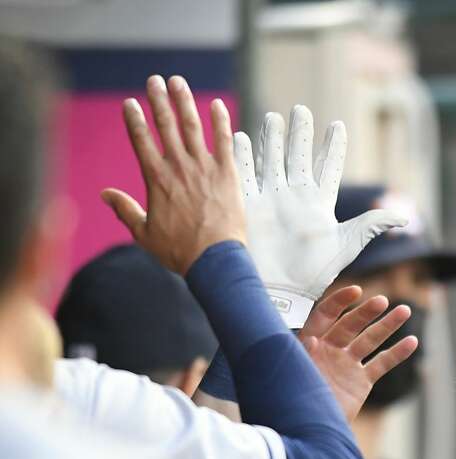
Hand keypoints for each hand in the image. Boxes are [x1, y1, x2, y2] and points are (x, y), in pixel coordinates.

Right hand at [101, 75, 243, 273]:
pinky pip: (224, 141)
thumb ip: (125, 210)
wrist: (214, 260)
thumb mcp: (144, 233)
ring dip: (184, 102)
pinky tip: (217, 105)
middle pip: (166, 125)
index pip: (141, 140)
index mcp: (156, 179)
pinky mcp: (227, 174)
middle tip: (154, 80)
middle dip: (158, 100)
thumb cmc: (179, 250)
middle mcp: (179, 167)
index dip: (134, 119)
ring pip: (193, 126)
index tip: (130, 103)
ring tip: (178, 82)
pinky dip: (221, 121)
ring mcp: (204, 168)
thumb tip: (105, 195)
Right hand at [234, 106, 405, 328]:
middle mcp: (294, 196)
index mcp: (319, 203)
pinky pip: (243, 175)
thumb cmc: (315, 272)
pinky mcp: (248, 205)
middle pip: (297, 156)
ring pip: (271, 160)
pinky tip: (240, 136)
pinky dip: (241, 156)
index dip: (333, 147)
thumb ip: (371, 226)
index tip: (337, 126)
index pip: (328, 167)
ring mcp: (271, 198)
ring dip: (272, 139)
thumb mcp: (346, 245)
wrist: (281, 290)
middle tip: (301, 110)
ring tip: (273, 117)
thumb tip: (404, 218)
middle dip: (299, 133)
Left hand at [297, 285, 419, 420]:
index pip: (324, 315)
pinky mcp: (361, 381)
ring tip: (404, 311)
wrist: (308, 434)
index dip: (339, 301)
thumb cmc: (292, 403)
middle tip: (382, 302)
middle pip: (351, 324)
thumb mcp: (293, 377)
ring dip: (388, 325)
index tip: (355, 291)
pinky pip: (381, 364)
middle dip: (367, 312)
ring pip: (370, 340)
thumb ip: (301, 357)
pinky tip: (412, 342)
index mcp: (308, 344)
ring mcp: (347, 364)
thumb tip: (310, 339)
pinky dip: (397, 354)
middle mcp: (329, 349)